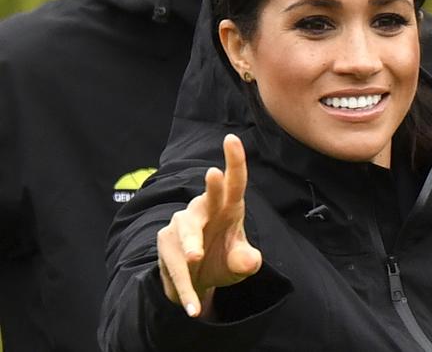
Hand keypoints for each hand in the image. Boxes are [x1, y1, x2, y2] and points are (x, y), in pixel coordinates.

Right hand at [157, 133, 261, 317]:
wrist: (198, 280)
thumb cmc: (223, 259)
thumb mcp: (238, 262)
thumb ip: (246, 260)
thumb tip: (252, 261)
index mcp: (228, 207)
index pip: (235, 183)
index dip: (235, 160)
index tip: (232, 139)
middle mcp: (204, 209)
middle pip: (208, 198)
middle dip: (211, 188)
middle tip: (213, 174)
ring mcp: (182, 223)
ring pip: (186, 231)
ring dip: (191, 245)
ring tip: (195, 258)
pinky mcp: (166, 242)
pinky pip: (175, 266)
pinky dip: (184, 287)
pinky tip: (193, 307)